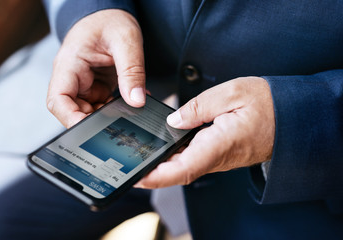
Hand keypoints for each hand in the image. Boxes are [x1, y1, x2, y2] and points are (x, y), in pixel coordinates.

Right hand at [47, 10, 145, 127]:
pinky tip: (128, 104)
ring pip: (88, 111)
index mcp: (70, 64)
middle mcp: (72, 77)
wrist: (109, 15)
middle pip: (73, 111)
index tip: (89, 129)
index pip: (58, 100)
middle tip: (118, 122)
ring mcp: (84, 84)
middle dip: (94, 121)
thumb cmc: (110, 21)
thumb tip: (137, 101)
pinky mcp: (95, 87)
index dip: (70, 119)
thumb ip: (131, 71)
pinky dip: (115, 109)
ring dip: (107, 116)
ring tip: (127, 110)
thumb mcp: (126, 41)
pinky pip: (101, 106)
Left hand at [135, 77, 274, 187]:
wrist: (290, 118)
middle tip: (126, 163)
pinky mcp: (216, 153)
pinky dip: (172, 155)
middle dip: (150, 171)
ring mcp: (216, 158)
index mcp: (219, 144)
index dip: (157, 176)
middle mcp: (216, 158)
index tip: (136, 176)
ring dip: (159, 164)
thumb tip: (173, 120)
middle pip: (176, 171)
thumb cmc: (267, 104)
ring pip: (182, 167)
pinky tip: (161, 145)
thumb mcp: (232, 93)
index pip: (182, 169)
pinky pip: (190, 159)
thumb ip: (199, 106)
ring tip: (137, 153)